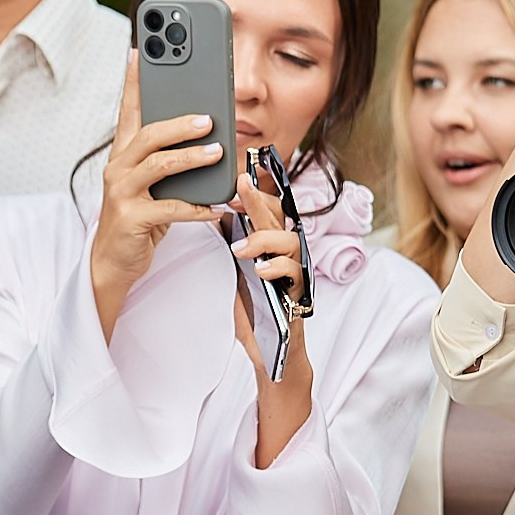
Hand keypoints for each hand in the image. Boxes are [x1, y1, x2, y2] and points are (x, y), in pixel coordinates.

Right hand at [90, 53, 230, 340]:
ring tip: (218, 153)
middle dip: (178, 123)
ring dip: (191, 158)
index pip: (129, 109)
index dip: (135, 80)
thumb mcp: (151, 183)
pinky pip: (171, 209)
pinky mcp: (132, 219)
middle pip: (148, 135)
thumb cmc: (138, 217)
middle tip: (208, 118)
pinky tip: (217, 207)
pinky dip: (198, 208)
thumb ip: (168, 158)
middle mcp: (118, 167)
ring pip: (158, 166)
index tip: (142, 50)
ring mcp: (122, 193)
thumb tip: (206, 135)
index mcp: (123, 153)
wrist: (112, 261)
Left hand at [226, 158, 314, 465]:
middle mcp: (287, 250)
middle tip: (238, 181)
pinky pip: (294, 274)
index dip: (254, 186)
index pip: (266, 204)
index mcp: (272, 240)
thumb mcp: (240, 266)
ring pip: (288, 240)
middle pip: (278, 214)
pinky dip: (276, 269)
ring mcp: (296, 270)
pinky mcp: (299, 293)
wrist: (269, 344)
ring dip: (263, 239)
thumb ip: (236, 238)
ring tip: (240, 247)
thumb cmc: (257, 303)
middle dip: (259, 196)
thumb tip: (215, 208)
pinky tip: (259, 270)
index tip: (236, 170)